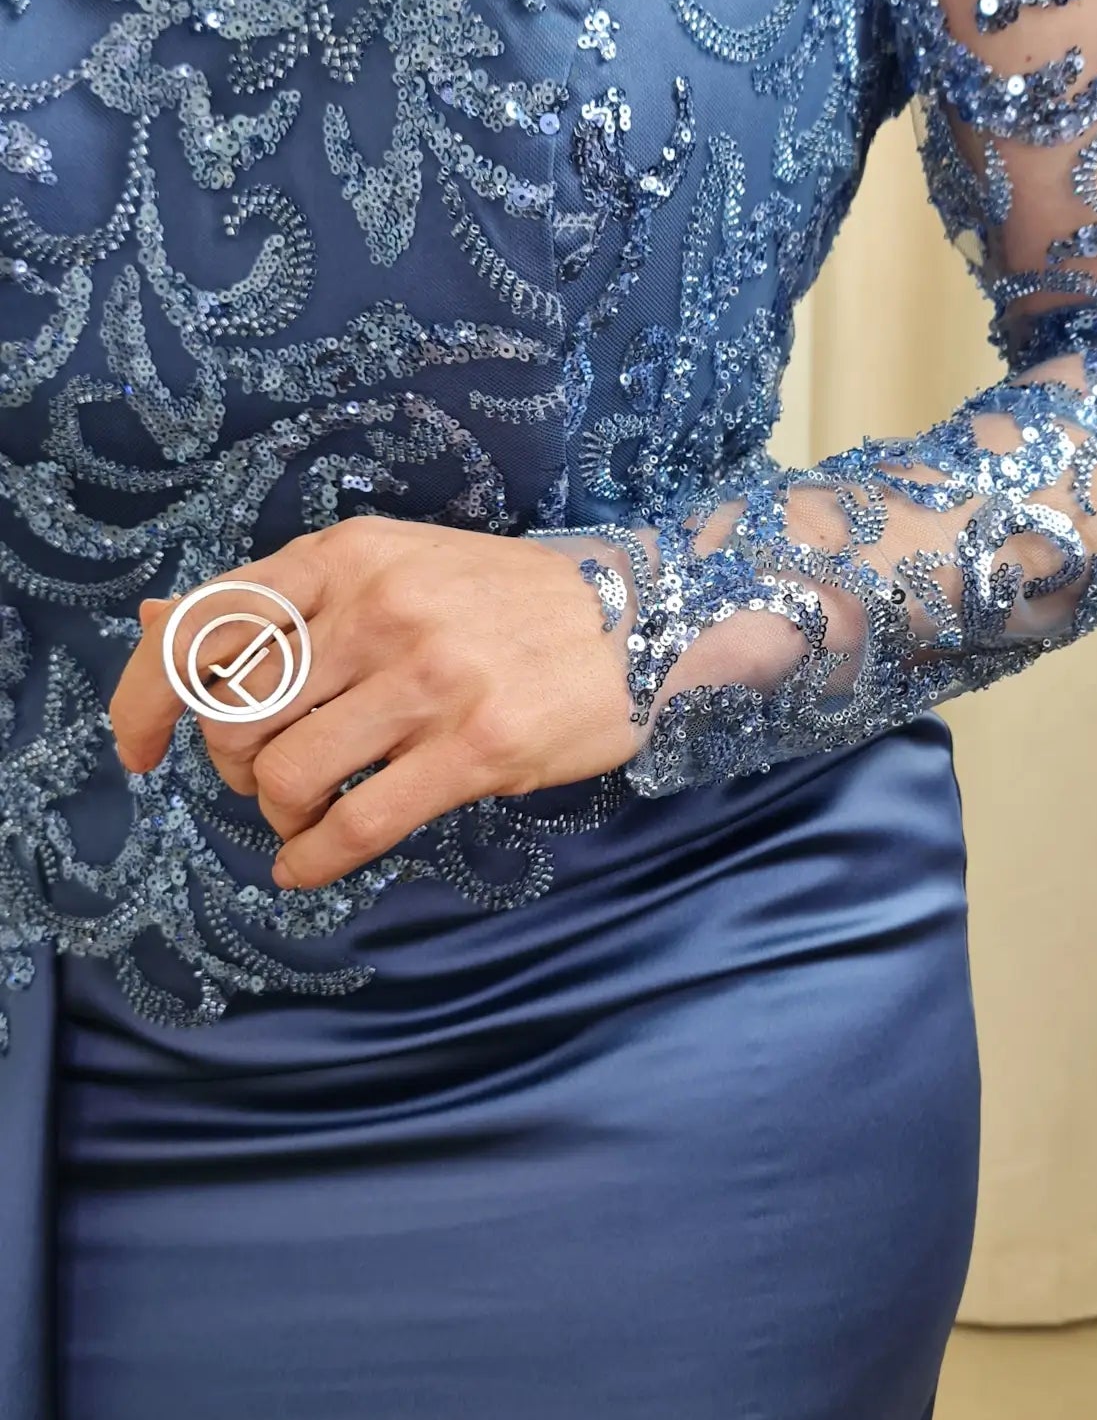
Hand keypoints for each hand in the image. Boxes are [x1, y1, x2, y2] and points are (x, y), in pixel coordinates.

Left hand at [107, 517, 642, 890]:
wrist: (637, 619)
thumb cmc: (501, 599)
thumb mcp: (388, 566)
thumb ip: (279, 597)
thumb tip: (153, 618)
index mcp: (349, 555)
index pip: (205, 623)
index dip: (145, 695)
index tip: (137, 749)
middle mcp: (380, 607)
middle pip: (235, 715)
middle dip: (229, 768)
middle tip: (263, 778)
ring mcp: (429, 677)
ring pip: (286, 775)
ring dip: (278, 816)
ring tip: (308, 813)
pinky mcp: (474, 747)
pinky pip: (356, 825)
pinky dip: (314, 860)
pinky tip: (314, 864)